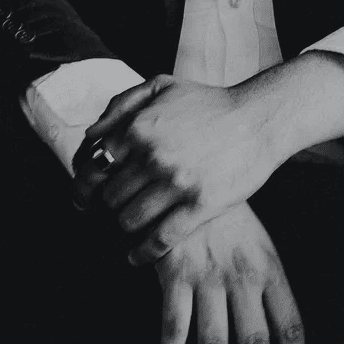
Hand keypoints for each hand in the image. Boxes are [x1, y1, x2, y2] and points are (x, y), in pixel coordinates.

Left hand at [71, 74, 279, 239]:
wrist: (260, 118)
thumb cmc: (210, 103)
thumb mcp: (162, 86)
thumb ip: (121, 105)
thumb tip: (91, 137)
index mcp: (138, 128)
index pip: (92, 168)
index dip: (83, 188)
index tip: (84, 200)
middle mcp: (152, 156)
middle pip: (109, 197)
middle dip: (108, 207)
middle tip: (114, 211)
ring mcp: (176, 182)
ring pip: (129, 220)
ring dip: (126, 227)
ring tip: (132, 226)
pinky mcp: (200, 205)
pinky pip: (159, 239)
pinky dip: (142, 253)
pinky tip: (137, 257)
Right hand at [153, 201, 305, 343]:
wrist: (188, 178)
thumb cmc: (225, 217)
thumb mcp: (258, 243)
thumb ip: (266, 284)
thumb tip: (275, 333)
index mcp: (271, 269)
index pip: (291, 326)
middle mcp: (243, 277)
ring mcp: (208, 277)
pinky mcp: (175, 274)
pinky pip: (174, 326)